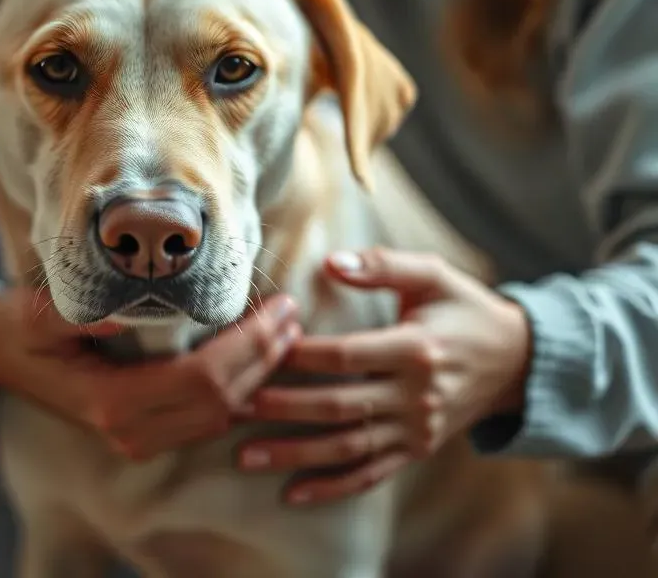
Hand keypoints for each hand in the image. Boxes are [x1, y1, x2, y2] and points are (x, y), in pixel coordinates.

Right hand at [0, 287, 300, 460]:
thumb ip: (82, 315)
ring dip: (259, 376)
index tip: (277, 307)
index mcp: (109, 400)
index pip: (201, 378)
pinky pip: (204, 421)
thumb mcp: (38, 313)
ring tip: (285, 331)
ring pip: (219, 416)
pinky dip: (239, 391)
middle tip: (293, 313)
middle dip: (265, 358)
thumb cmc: (16, 328)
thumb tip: (129, 309)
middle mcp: (127, 429)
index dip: (247, 346)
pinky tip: (256, 361)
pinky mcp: (139, 431)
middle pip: (220, 401)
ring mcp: (134, 437)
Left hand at [236, 248, 530, 504]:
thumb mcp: (432, 275)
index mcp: (416, 349)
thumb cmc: (465, 308)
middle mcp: (416, 396)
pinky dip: (331, 486)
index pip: (347, 356)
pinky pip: (370, 474)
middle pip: (340, 406)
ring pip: (347, 447)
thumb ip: (382, 266)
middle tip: (236, 405)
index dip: (302, 355)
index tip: (263, 349)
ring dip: (295, 454)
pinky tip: (292, 492)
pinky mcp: (416, 450)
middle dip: (284, 408)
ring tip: (246, 455)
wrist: (517, 360)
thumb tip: (331, 262)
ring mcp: (416, 430)